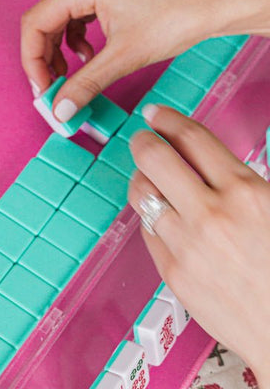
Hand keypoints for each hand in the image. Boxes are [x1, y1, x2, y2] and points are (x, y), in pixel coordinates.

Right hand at [20, 0, 269, 123]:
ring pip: (61, 21)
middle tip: (53, 92)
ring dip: (60, 53)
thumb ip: (85, 84)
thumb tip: (60, 109)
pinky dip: (78, 42)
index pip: (36, 24)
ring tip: (71, 79)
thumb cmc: (178, 16)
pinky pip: (80, 17)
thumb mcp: (124, 57)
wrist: (216, 3)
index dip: (32, 61)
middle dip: (45, 59)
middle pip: (45, 22)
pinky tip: (91, 59)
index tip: (43, 91)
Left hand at [128, 104, 269, 388]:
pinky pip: (149, 232)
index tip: (157, 114)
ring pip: (143, 195)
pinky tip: (161, 218)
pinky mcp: (173, 274)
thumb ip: (246, 185)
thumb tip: (214, 164)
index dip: (169, 120)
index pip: (193, 138)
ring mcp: (187, 245)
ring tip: (148, 178)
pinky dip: (151, 219)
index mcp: (246, 191)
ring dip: (142, 180)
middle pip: (155, 159)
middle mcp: (210, 214)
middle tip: (142, 139)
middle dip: (143, 142)